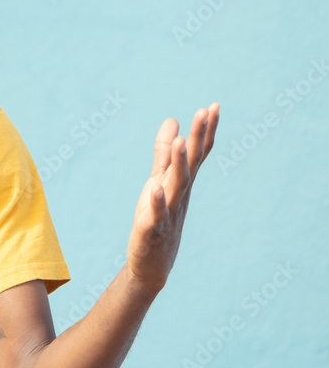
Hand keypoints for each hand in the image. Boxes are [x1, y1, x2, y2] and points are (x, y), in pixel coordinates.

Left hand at [126, 103, 219, 290]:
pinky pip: (157, 214)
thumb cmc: (157, 217)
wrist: (152, 262)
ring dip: (179, 163)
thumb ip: (164, 153)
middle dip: (198, 137)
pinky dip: (158, 201)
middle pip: (191, 162)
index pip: (198, 153)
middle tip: (206, 111)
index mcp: (180, 181)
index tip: (215, 106)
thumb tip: (172, 122)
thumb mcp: (158, 179)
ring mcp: (168, 211)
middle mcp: (179, 193)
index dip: (206, 131)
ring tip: (181, 141)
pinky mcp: (153, 228)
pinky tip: (156, 187)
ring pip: (176, 184)